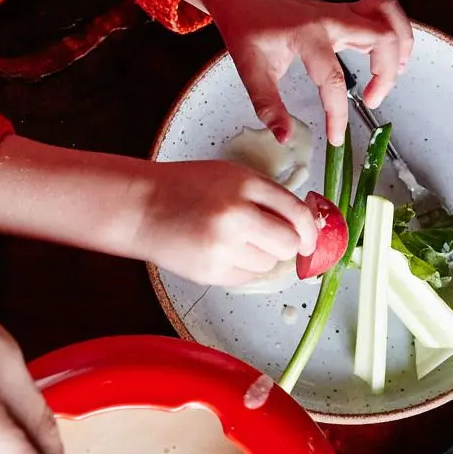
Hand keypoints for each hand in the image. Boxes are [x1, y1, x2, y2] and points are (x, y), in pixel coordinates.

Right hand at [129, 160, 318, 285]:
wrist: (141, 208)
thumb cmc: (185, 189)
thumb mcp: (230, 177)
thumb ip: (266, 196)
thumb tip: (304, 225)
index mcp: (245, 185)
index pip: (296, 214)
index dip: (309, 232)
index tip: (310, 240)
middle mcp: (236, 217)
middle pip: (287, 244)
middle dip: (287, 246)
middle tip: (275, 242)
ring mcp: (222, 248)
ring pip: (267, 264)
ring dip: (261, 257)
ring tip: (237, 243)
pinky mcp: (210, 272)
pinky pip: (246, 276)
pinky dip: (242, 268)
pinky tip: (223, 254)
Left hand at [189, 0, 414, 143]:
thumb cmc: (250, 33)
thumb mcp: (251, 72)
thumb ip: (268, 106)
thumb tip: (284, 137)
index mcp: (308, 36)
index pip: (332, 79)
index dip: (338, 114)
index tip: (336, 138)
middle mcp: (332, 20)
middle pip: (380, 38)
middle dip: (385, 75)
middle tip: (372, 102)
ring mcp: (343, 12)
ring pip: (389, 16)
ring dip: (400, 46)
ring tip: (395, 75)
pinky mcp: (347, 11)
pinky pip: (383, 12)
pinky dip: (395, 30)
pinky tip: (392, 55)